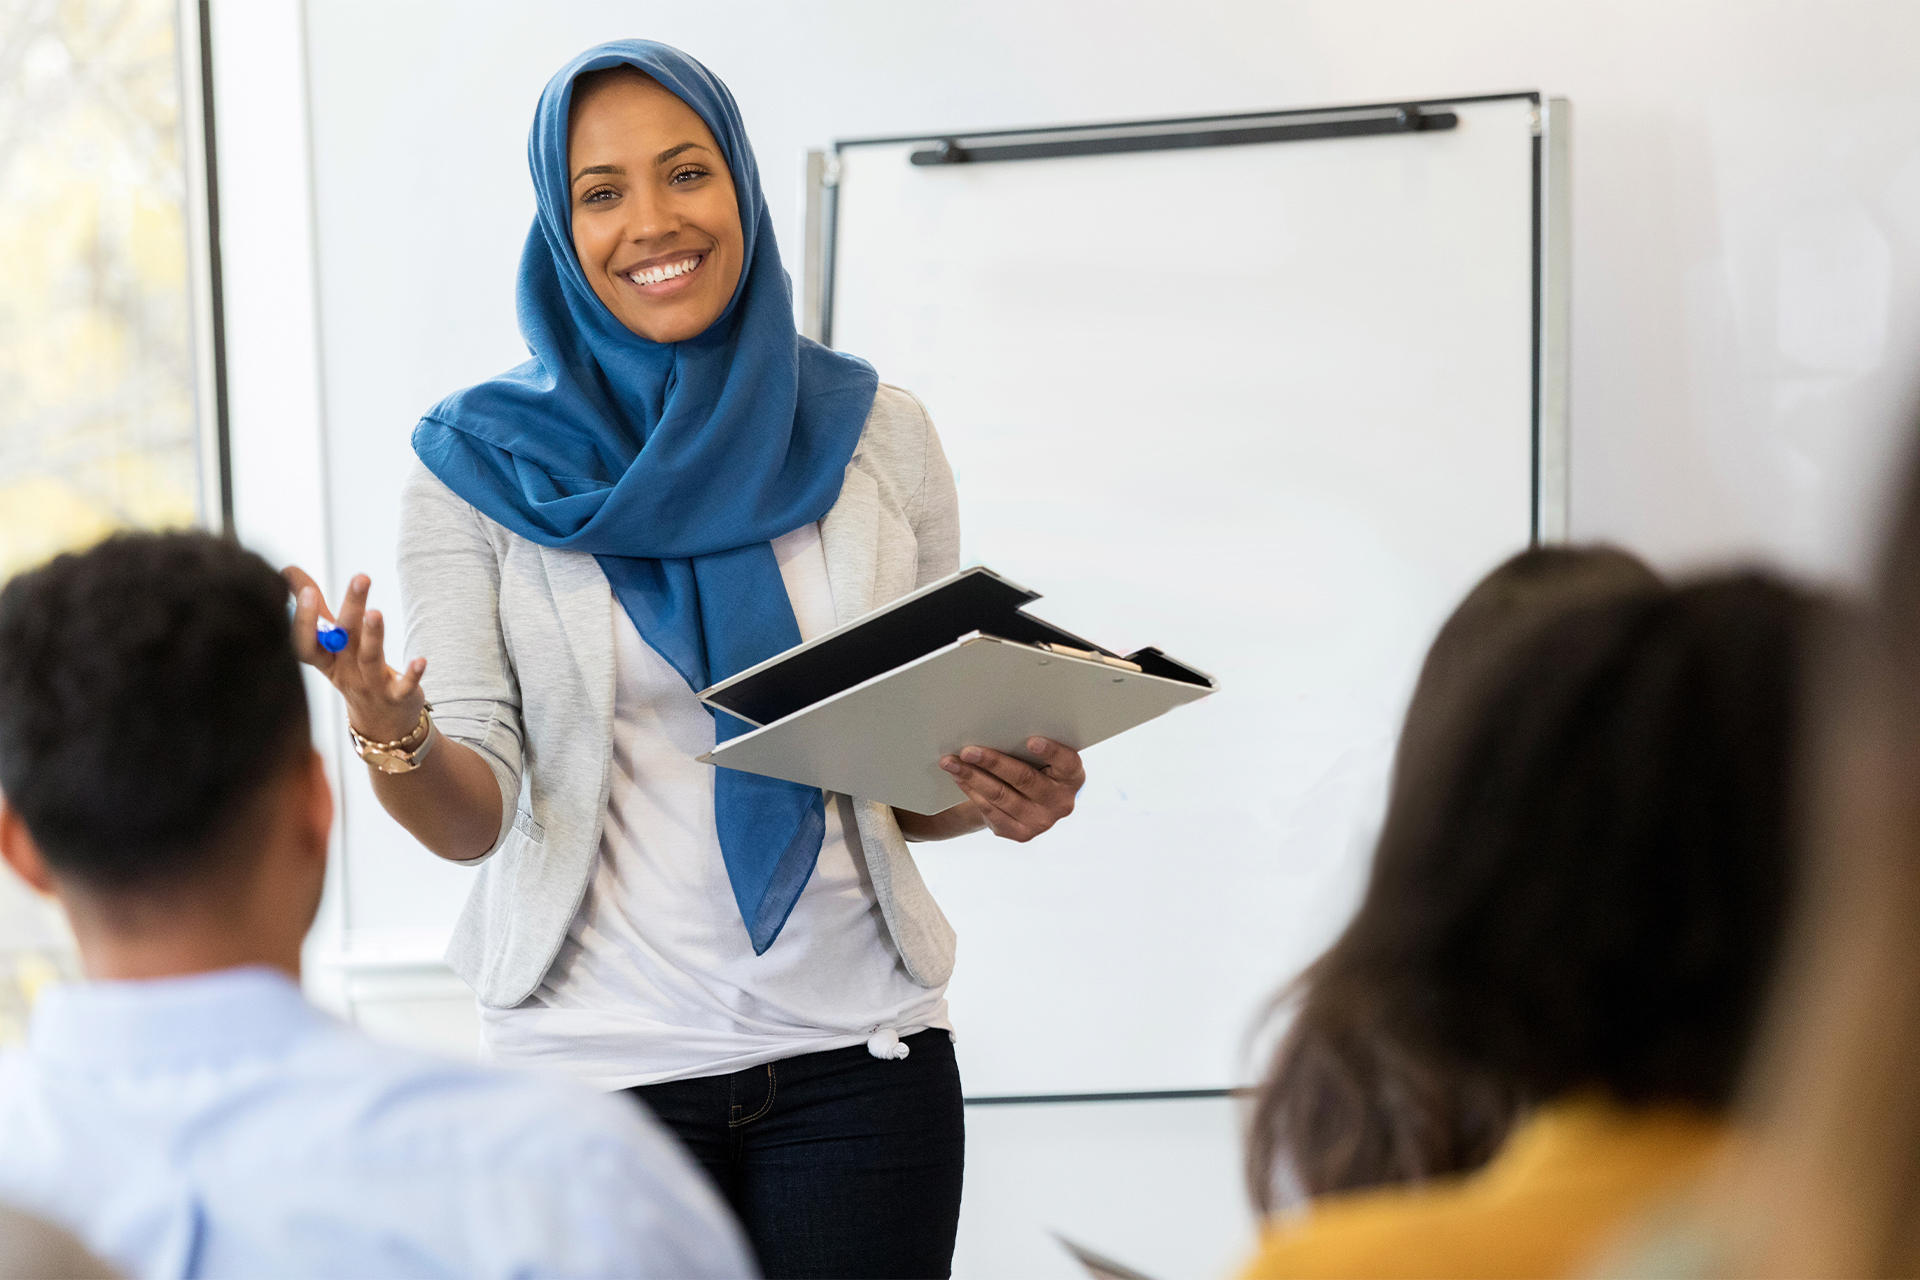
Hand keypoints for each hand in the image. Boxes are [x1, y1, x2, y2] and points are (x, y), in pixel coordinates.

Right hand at [284, 566, 425, 743]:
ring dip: (374, 635)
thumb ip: (315, 609)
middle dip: (352, 607)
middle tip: (361, 577)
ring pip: (370, 658)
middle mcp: (345, 671)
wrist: (380, 723)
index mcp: (326, 659)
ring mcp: (371, 685)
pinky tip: (421, 660)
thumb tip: (287, 570)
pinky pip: (404, 686)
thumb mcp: (331, 645)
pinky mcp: (397, 697)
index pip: (306, 643)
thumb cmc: (353, 672)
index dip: (304, 621)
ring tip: (376, 613)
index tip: (307, 590)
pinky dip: (411, 674)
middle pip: (345, 638)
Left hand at [938, 737, 1085, 842]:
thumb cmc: (1034, 767)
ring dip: (973, 777)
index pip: (1067, 762)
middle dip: (993, 762)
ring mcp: (1041, 822)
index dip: (1051, 751)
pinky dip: (972, 791)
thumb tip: (992, 728)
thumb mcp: (1041, 758)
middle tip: (968, 751)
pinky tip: (959, 777)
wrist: (1029, 804)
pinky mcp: (1021, 833)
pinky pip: (991, 810)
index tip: (1031, 741)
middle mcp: (1061, 802)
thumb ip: (1029, 747)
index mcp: (1072, 777)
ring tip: (952, 762)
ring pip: (1002, 796)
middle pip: (1025, 779)